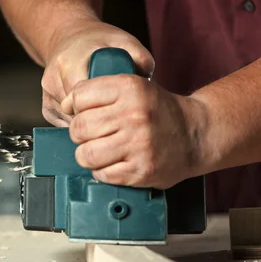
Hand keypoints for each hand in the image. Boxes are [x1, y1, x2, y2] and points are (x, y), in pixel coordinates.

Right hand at [41, 20, 154, 126]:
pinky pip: (64, 125)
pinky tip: (93, 113)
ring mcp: (47, 94)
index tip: (120, 110)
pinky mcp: (46, 106)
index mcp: (70, 61)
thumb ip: (139, 58)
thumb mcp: (123, 41)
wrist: (70, 36)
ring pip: (70, 122)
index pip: (83, 98)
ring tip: (106, 112)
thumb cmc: (99, 41)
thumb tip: (146, 84)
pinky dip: (80, 123)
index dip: (104, 108)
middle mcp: (53, 78)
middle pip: (75, 114)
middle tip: (118, 116)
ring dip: (90, 122)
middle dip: (98, 118)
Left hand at [61, 74, 208, 188]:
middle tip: (93, 135)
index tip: (83, 113)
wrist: (196, 134)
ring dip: (88, 155)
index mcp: (130, 88)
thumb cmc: (157, 111)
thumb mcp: (133, 87)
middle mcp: (134, 115)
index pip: (79, 97)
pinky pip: (102, 174)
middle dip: (80, 134)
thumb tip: (64, 105)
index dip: (75, 107)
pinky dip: (103, 171)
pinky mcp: (141, 170)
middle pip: (79, 128)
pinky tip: (115, 163)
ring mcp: (138, 144)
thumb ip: (98, 91)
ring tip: (101, 151)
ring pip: (85, 154)